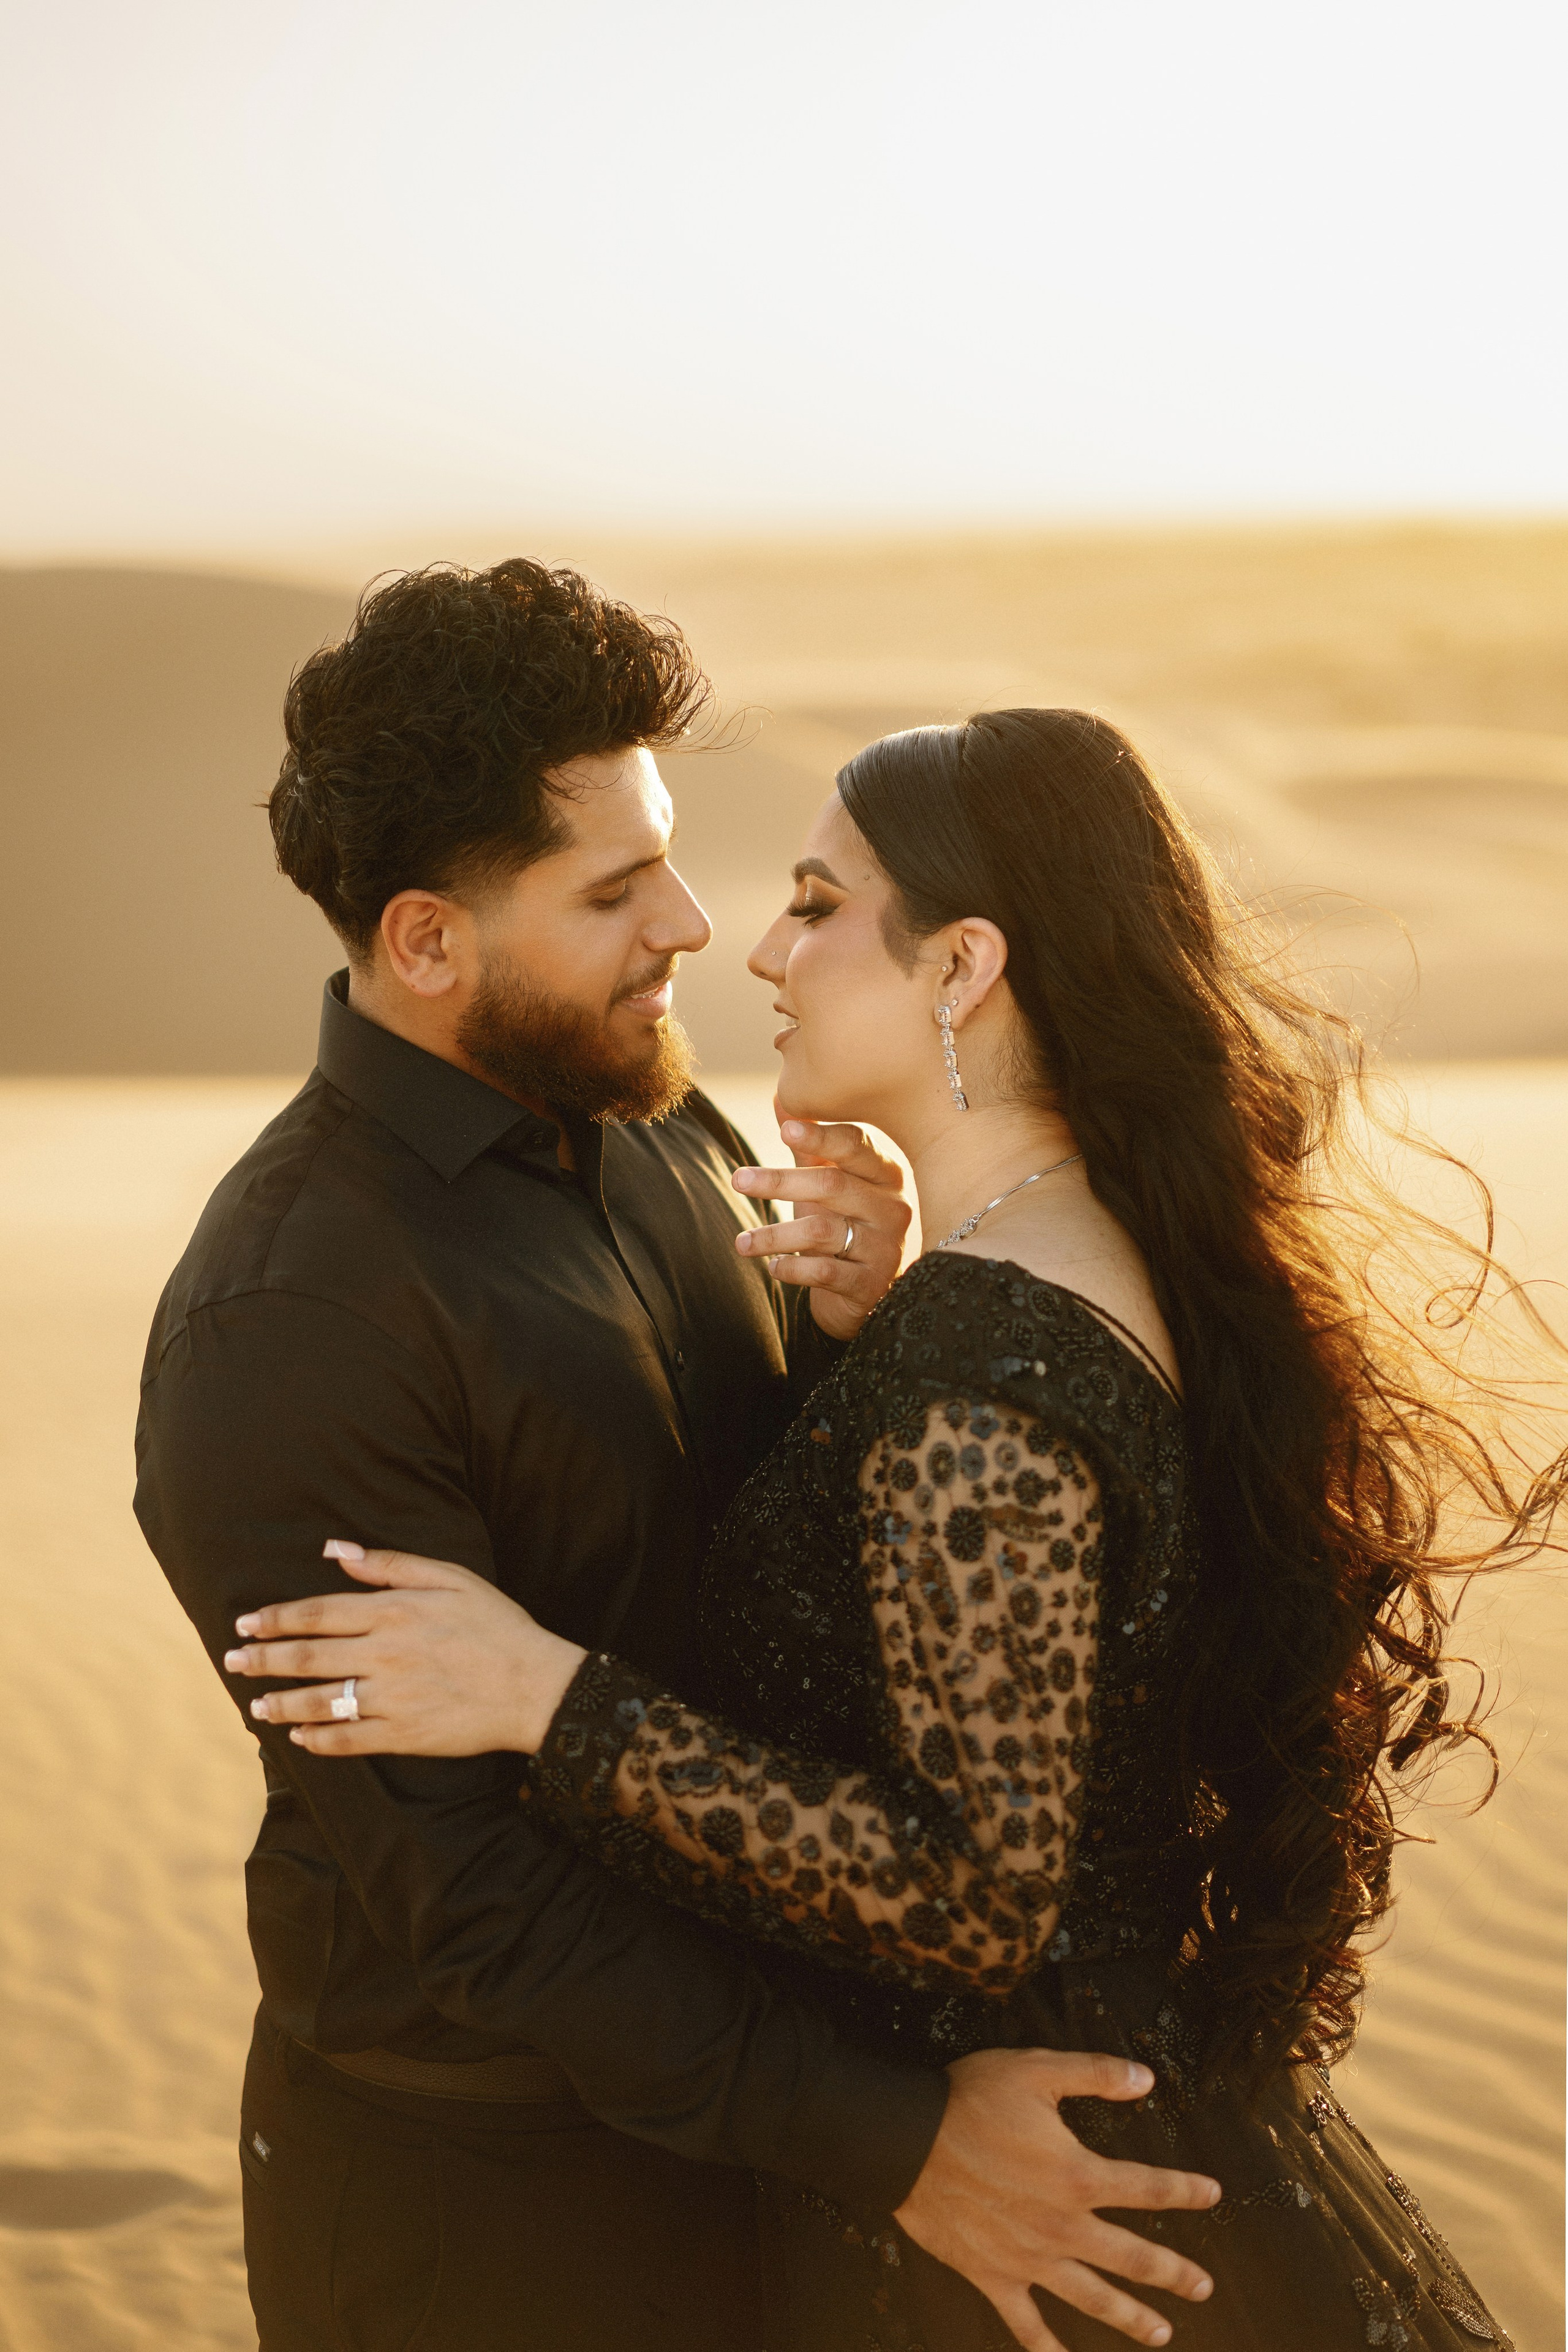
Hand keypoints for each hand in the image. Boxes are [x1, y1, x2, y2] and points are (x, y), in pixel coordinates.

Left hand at [223, 1545, 586, 1755]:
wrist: (536, 1686)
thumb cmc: (497, 1625)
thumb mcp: (451, 1577)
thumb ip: (390, 1564)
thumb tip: (335, 1549)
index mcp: (393, 1612)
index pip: (318, 1612)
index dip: (277, 1618)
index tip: (246, 1621)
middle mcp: (384, 1654)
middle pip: (308, 1657)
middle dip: (264, 1659)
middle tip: (232, 1661)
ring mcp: (391, 1698)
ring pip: (320, 1701)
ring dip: (281, 1703)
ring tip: (255, 1706)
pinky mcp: (403, 1734)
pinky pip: (349, 1739)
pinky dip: (319, 1739)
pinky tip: (301, 1737)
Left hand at [732, 1115, 911, 1340]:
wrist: (867, 1289)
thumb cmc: (845, 1223)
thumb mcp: (828, 1182)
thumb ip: (807, 1145)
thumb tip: (781, 1096)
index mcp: (884, 1174)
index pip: (855, 1146)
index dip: (820, 1135)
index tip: (784, 1128)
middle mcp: (892, 1207)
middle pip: (833, 1184)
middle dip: (780, 1181)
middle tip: (738, 1179)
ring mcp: (885, 1247)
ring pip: (824, 1231)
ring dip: (775, 1235)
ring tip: (741, 1242)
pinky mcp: (872, 1284)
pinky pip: (826, 1272)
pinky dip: (793, 1269)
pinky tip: (772, 1268)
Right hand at [893, 2048, 1218, 2350]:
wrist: (905, 2140)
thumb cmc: (969, 2099)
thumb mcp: (1037, 2069)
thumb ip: (1096, 2073)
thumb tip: (1147, 2079)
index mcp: (1078, 2175)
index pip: (1148, 2188)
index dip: (1185, 2190)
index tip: (1213, 2194)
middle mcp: (1063, 2226)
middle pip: (1133, 2256)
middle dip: (1173, 2273)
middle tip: (1202, 2288)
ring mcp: (1030, 2259)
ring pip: (1093, 2298)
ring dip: (1131, 2318)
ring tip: (1161, 2334)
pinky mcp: (994, 2277)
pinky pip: (1026, 2324)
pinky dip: (1047, 2349)